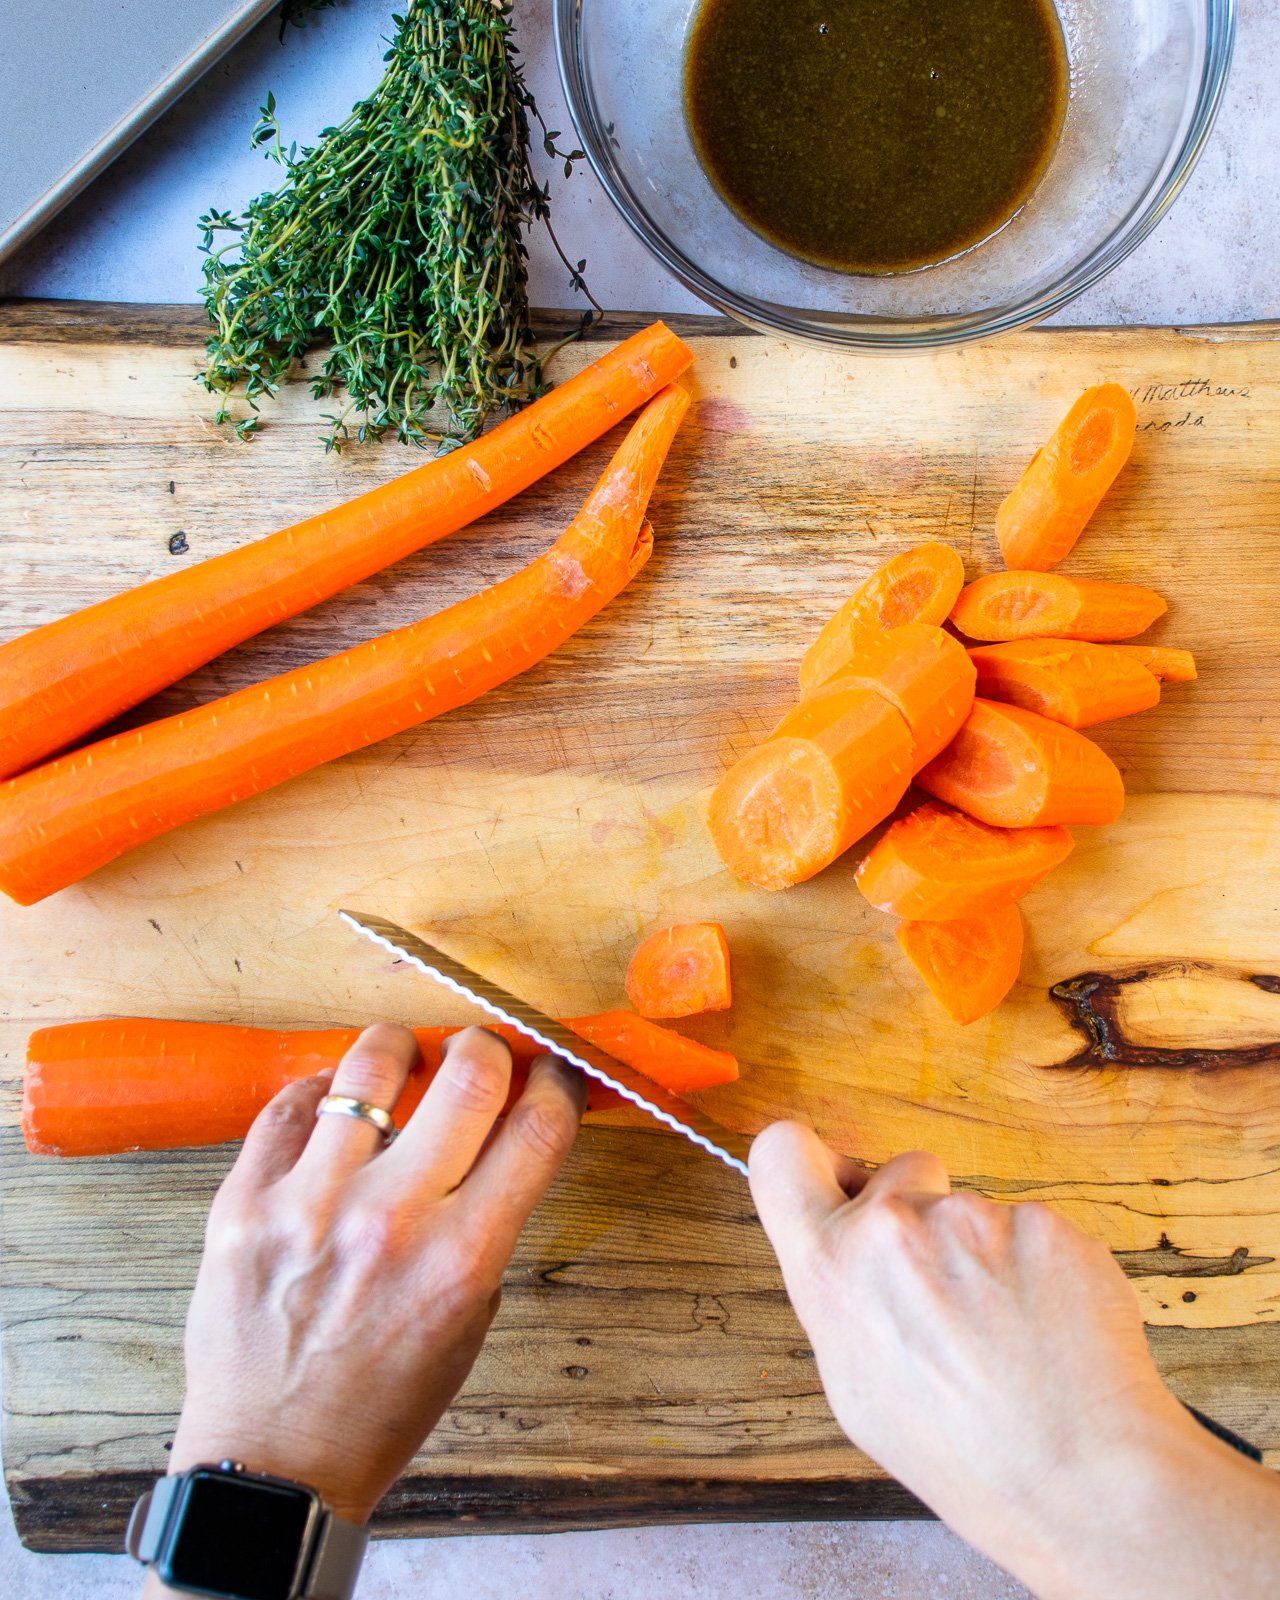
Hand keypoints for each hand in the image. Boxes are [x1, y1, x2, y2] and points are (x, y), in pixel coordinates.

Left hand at [165, 1024, 584, 1524]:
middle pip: (469, 1074)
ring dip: (399, 1049)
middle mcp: (390, 1221)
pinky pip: (290, 1105)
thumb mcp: (470, 1321)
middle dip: (486, 1047)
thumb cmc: (382, 1402)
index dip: (559, 1082)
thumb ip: (489, 1223)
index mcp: (462, 1258)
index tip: (552, 1070)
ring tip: (401, 1058)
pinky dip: (321, 1093)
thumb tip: (507, 1132)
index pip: (538, 1128)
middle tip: (478, 1054)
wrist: (273, 1464)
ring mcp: (310, 1204)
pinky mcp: (243, 1203)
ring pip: (370, 1065)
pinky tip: (333, 1108)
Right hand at [749, 1123, 1279, 1598]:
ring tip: (1007, 1331)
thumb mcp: (856, 1388)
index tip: (843, 1185)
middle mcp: (893, 1228)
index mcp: (831, 1268)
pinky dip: (1039, 1265)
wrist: (1077, 1479)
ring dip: (984, 1250)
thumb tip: (849, 1252)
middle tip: (948, 1292)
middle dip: (920, 1211)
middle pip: (900, 1171)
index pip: (782, 1152)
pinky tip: (1048, 1327)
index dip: (814, 1160)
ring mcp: (973, 1218)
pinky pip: (1031, 1227)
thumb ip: (842, 1296)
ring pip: (971, 1207)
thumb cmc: (963, 1454)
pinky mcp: (1042, 1224)